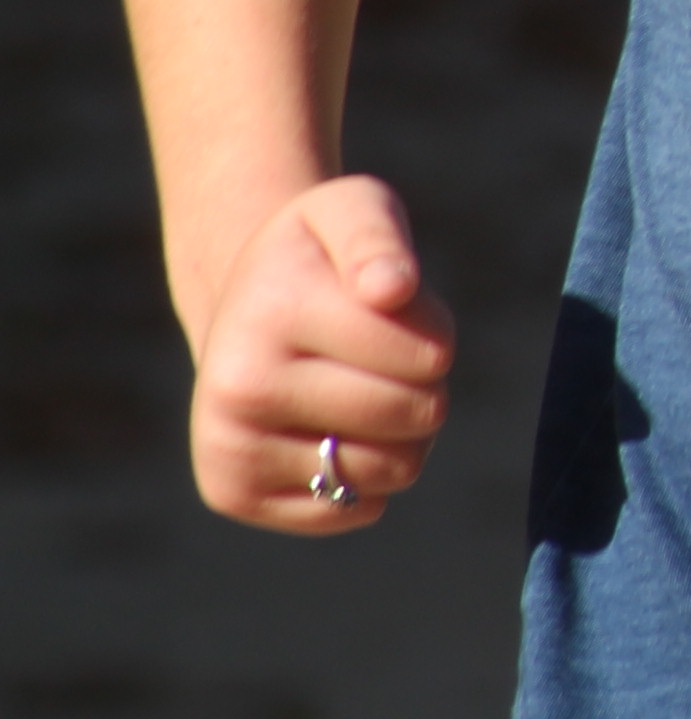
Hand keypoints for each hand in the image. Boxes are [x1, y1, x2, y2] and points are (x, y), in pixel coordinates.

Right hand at [187, 177, 454, 532]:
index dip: (435, 333)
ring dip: (403, 434)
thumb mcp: (354, 210)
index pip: (431, 355)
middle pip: (416, 415)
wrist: (243, 304)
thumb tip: (391, 289)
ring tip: (361, 390)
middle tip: (380, 356)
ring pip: (394, 469)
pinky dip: (368, 475)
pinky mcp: (231, 491)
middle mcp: (238, 385)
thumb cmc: (320, 258)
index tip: (395, 310)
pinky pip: (357, 508)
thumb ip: (380, 238)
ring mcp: (227, 444)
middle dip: (425, 385)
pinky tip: (330, 430)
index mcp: (275, 311)